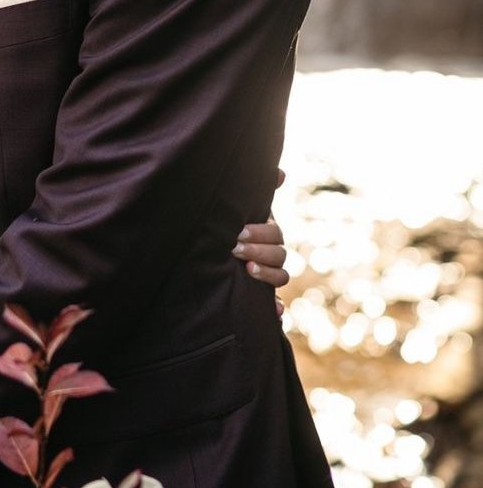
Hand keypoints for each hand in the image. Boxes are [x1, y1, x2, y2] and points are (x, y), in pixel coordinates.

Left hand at [234, 169, 288, 313]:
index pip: (275, 236)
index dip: (261, 234)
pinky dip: (277, 309)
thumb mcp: (239, 209)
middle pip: (279, 255)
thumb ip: (258, 191)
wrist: (206, 252)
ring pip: (281, 277)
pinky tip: (275, 314)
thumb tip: (280, 173)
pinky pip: (276, 305)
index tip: (239, 232)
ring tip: (248, 270)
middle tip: (235, 248)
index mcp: (266, 234)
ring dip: (267, 275)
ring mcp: (267, 275)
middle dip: (259, 250)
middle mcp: (270, 255)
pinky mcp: (262, 295)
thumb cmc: (226, 226)